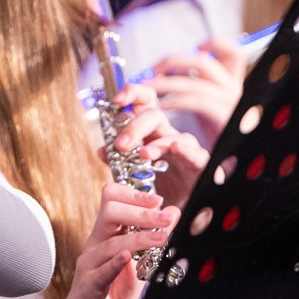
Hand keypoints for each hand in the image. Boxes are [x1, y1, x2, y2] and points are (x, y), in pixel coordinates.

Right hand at [19, 185, 177, 298]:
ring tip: (162, 238)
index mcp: (105, 234)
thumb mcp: (138, 265)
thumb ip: (153, 242)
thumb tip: (173, 215)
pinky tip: (128, 257)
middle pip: (110, 210)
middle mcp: (95, 244)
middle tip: (166, 217)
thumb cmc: (109, 292)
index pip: (112, 199)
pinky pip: (102, 270)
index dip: (134, 195)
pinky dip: (115, 262)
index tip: (158, 200)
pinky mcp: (90, 285)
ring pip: (111, 241)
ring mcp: (90, 263)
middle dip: (140, 210)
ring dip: (139, 237)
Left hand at [111, 83, 208, 206]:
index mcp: (148, 130)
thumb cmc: (157, 183)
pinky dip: (184, 149)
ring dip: (155, 143)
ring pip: (171, 135)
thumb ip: (117, 161)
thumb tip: (101, 150)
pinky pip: (193, 152)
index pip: (143, 102)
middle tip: (121, 146)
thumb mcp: (132, 172)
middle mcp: (165, 133)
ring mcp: (183, 147)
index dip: (131, 94)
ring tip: (143, 155)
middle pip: (153, 115)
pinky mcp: (197, 162)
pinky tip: (174, 148)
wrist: (177, 205)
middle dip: (134, 128)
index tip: (116, 100)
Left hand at [148, 40, 247, 142]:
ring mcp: (230, 104)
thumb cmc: (215, 138)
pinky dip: (176, 100)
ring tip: (145, 87)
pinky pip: (197, 102)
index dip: (216, 44)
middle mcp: (234, 91)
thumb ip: (194, 87)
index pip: (233, 53)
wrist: (227, 163)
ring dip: (166, 83)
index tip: (196, 46)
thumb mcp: (209, 109)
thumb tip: (168, 72)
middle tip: (149, 71)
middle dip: (172, 62)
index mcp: (233, 85)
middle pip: (204, 63)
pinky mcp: (223, 119)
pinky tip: (161, 105)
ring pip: (195, 83)